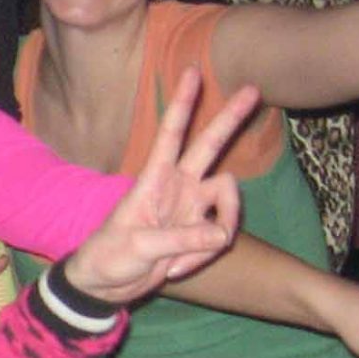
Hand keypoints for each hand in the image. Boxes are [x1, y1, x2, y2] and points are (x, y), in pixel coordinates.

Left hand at [61, 69, 251, 303]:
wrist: (105, 286)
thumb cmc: (109, 258)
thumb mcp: (138, 248)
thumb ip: (178, 240)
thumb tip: (221, 235)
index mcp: (153, 179)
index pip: (170, 134)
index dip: (182, 104)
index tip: (191, 71)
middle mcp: (177, 186)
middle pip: (209, 145)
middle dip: (230, 118)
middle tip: (253, 89)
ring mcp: (191, 207)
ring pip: (228, 198)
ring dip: (218, 233)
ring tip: (181, 263)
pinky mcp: (200, 230)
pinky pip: (221, 235)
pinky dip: (206, 255)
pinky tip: (177, 269)